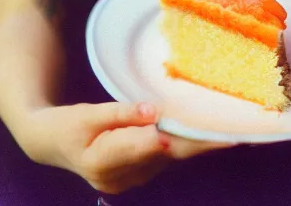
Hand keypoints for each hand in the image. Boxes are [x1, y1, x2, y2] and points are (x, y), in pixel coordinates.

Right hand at [24, 102, 228, 193]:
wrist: (54, 144)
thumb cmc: (68, 125)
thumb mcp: (88, 114)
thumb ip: (122, 113)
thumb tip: (155, 111)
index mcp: (103, 161)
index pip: (150, 146)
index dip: (183, 137)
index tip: (209, 131)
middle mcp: (121, 178)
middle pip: (169, 155)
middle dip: (203, 143)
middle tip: (236, 132)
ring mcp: (131, 179)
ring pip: (172, 157)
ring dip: (199, 143)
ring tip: (229, 127)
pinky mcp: (139, 174)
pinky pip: (168, 158)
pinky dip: (187, 144)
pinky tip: (206, 133)